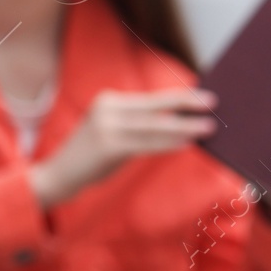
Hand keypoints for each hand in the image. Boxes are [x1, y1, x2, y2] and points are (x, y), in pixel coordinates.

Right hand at [29, 88, 216, 206]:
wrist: (56, 176)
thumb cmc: (90, 158)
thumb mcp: (111, 133)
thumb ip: (137, 126)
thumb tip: (176, 124)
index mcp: (108, 100)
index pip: (150, 99)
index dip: (177, 97)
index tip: (201, 95)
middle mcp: (107, 107)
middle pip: (155, 106)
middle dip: (187, 104)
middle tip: (213, 103)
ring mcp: (106, 126)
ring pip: (155, 126)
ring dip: (184, 127)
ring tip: (208, 127)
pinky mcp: (108, 146)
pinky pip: (146, 144)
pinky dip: (168, 144)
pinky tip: (186, 143)